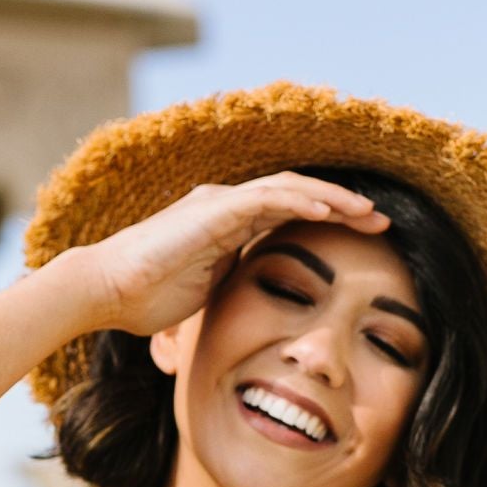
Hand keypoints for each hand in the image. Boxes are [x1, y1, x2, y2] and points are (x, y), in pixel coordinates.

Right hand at [82, 173, 390, 342]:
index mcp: (226, 223)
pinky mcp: (212, 210)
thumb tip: (258, 298)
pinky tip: (331, 211)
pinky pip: (266, 198)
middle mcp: (225, 205)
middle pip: (297, 194)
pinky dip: (301, 201)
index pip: (288, 212)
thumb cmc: (146, 298)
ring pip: (288, 189)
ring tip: (368, 213)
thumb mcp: (207, 291)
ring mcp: (218, 203)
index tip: (364, 237)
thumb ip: (233, 281)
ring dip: (332, 199)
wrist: (105, 291)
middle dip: (343, 206)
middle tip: (380, 221)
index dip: (329, 220)